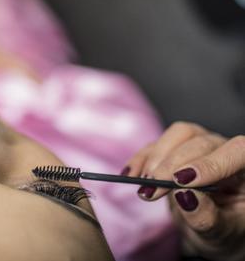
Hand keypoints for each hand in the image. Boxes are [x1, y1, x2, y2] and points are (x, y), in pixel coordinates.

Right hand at [124, 122, 244, 260]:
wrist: (210, 230)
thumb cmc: (224, 231)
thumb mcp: (220, 234)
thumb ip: (207, 217)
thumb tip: (186, 196)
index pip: (238, 152)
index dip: (210, 163)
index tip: (183, 182)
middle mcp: (226, 151)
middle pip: (202, 143)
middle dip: (172, 165)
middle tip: (153, 188)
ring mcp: (202, 145)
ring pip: (180, 133)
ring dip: (157, 156)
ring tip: (145, 183)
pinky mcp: (177, 147)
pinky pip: (158, 143)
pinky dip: (142, 158)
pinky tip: (131, 175)